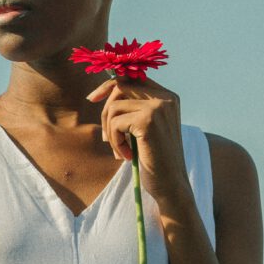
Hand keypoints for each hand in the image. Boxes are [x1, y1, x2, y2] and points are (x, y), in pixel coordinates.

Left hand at [87, 76, 190, 204]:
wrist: (171, 185)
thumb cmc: (155, 158)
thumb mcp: (144, 127)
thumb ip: (133, 108)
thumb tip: (103, 92)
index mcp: (167, 97)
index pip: (131, 77)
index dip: (108, 86)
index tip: (92, 99)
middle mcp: (165, 98)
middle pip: (120, 87)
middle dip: (105, 112)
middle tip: (105, 138)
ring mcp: (158, 107)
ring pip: (114, 107)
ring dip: (110, 132)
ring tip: (120, 150)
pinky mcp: (148, 121)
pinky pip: (115, 123)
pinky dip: (114, 141)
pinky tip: (126, 156)